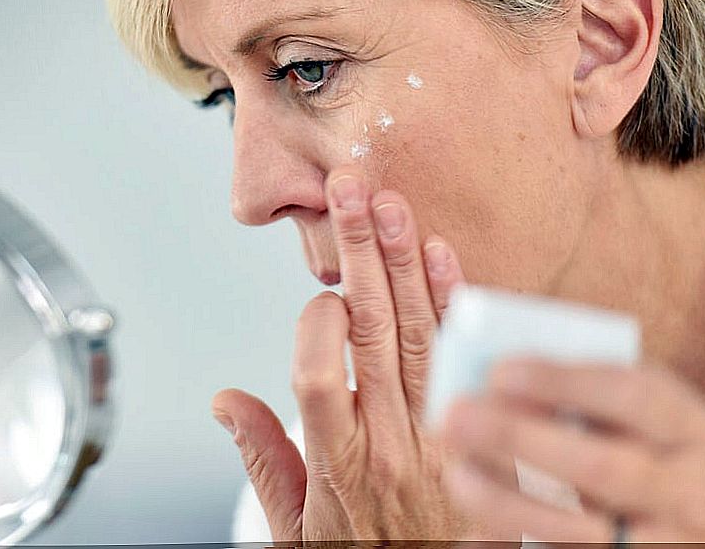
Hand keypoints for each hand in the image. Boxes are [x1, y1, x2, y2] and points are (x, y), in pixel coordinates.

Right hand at [211, 165, 517, 540]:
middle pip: (372, 331)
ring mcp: (440, 430)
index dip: (314, 326)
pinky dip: (452, 300)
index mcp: (339, 462)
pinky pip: (463, 353)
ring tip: (386, 202)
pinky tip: (438, 253)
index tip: (315, 296)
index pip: (319, 376)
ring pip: (418, 330)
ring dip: (401, 259)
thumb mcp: (296, 526)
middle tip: (347, 189)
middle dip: (358, 252)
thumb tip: (226, 399)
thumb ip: (263, 459)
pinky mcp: (478, 425)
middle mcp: (391, 440)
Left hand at [439, 358, 704, 542]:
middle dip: (520, 440)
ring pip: (581, 533)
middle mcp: (687, 491)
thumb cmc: (665, 455)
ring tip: (456, 474)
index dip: (563, 382)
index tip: (499, 371)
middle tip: (454, 416)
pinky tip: (474, 535)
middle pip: (602, 468)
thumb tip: (489, 382)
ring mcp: (665, 545)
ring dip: (506, 504)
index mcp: (690, 429)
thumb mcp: (655, 416)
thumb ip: (589, 394)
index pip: (632, 396)